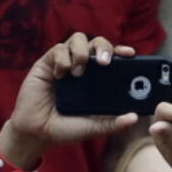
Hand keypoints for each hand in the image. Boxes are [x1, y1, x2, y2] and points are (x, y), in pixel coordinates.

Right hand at [2, 34, 138, 164]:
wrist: (37, 133)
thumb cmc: (65, 128)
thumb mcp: (92, 127)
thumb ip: (112, 123)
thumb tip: (135, 118)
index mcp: (97, 79)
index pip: (112, 57)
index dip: (121, 51)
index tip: (130, 54)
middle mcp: (83, 67)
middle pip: (97, 42)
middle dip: (103, 47)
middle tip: (104, 62)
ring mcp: (65, 63)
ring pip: (78, 39)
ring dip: (81, 52)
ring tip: (78, 72)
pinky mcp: (47, 63)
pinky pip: (58, 50)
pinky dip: (62, 59)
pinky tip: (60, 75)